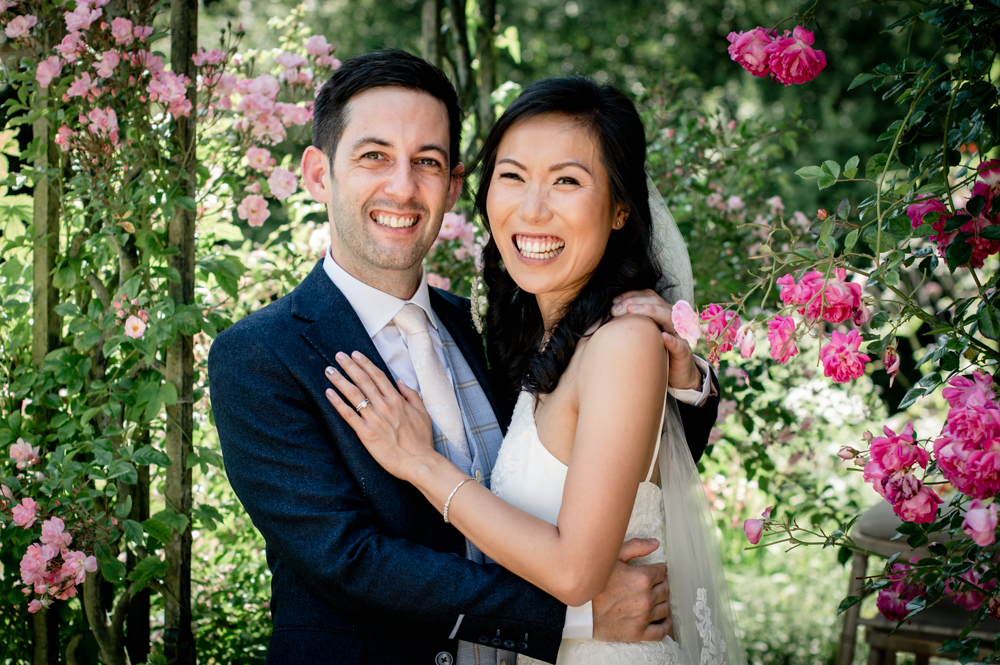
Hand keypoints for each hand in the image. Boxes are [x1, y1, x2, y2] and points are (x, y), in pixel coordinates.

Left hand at [324, 351, 435, 481]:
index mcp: (397, 400)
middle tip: (338, 355)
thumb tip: (400, 381)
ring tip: (329, 370)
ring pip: (354, 394)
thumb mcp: (423, 413)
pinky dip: (337, 402)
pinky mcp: (366, 433)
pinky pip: (348, 414)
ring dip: (340, 380)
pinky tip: (329, 393)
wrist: (419, 461)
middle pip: (363, 380)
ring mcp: (374, 419)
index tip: (355, 354)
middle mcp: (384, 405)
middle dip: (349, 366)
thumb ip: (411, 395)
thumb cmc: (422, 441)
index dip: (365, 363)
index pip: (378, 376)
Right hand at [591, 538, 673, 642]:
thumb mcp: (611, 558)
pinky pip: (661, 631)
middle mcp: (646, 598)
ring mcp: (644, 617)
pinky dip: (665, 624)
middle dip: (662, 584)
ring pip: (665, 608)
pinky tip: (664, 619)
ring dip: (664, 601)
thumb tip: (655, 544)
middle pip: (665, 588)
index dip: (659, 569)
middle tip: (656, 583)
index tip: (655, 570)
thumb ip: (635, 547)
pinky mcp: (638, 633)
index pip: (662, 571)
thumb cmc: (593, 583)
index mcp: (642, 578)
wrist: (578, 611)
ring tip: (657, 599)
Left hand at [612, 289, 701, 390]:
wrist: (678, 374)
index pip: (649, 297)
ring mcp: (680, 335)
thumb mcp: (645, 335)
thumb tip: (610, 316)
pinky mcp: (684, 352)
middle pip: (656, 302)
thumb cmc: (658, 353)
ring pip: (668, 316)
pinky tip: (663, 337)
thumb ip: (634, 324)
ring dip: (650, 311)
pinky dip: (671, 340)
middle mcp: (672, 320)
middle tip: (615, 308)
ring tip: (630, 311)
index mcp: (663, 314)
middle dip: (634, 302)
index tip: (615, 301)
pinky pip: (679, 344)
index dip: (632, 295)